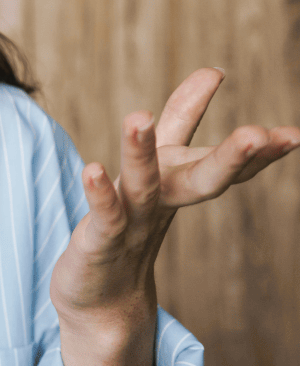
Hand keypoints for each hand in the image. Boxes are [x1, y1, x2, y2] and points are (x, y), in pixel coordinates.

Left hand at [50, 68, 299, 363]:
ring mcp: (129, 224)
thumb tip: (214, 70)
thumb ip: (182, 121)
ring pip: (141, 185)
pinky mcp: (97, 241)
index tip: (295, 137)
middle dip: (231, 157)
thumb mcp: (158, 166)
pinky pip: (101, 215)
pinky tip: (92, 168)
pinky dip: (100, 194)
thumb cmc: (128, 224)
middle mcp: (159, 204)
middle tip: (264, 135)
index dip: (255, 152)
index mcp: (175, 185)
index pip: (218, 162)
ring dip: (141, 153)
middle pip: (200, 178)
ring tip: (138, 116)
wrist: (98, 301)